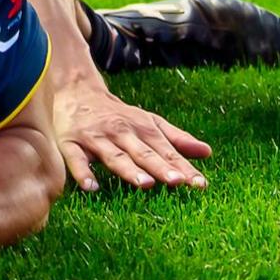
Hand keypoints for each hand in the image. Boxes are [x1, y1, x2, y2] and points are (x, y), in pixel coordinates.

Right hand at [53, 79, 210, 190]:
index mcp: (143, 129)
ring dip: (129, 170)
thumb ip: (177, 139)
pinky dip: (83, 173)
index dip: (183, 167)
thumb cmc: (118, 115)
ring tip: (145, 183)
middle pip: (143, 153)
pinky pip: (77, 161)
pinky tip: (91, 188)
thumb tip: (207, 153)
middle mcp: (122, 133)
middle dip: (160, 167)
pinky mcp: (72, 144)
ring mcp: (97, 139)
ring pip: (115, 156)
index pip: (166, 151)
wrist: (77, 91)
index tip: (199, 184)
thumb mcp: (149, 122)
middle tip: (177, 182)